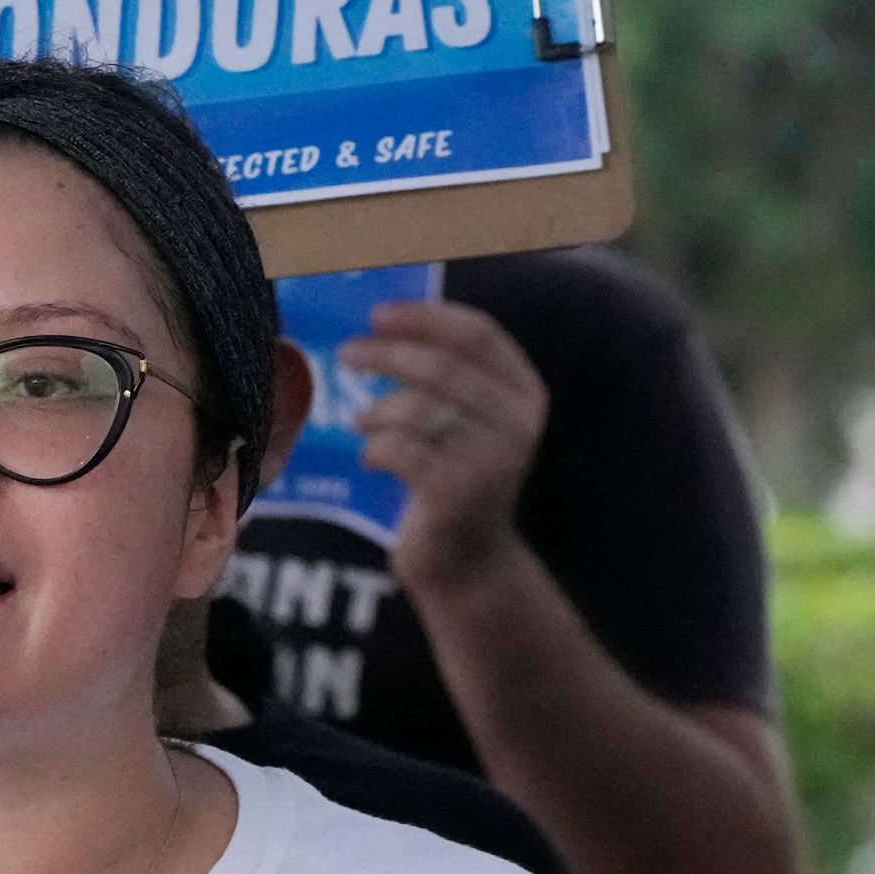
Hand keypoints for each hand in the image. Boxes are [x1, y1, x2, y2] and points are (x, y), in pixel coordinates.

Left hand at [351, 298, 548, 591]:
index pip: (479, 334)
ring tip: (362, 421)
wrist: (467, 559)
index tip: (379, 314)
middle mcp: (519, 424)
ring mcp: (492, 461)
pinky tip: (372, 457)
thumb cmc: (455, 475)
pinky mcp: (458, 495)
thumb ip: (445, 375)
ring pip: (418, 408)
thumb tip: (385, 324)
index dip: (426, 316)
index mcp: (526, 394)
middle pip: (442, 366)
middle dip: (387, 354)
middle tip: (348, 354)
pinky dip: (375, 447)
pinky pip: (401, 449)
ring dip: (376, 409)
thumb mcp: (466, 421)